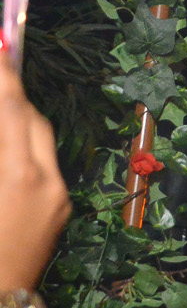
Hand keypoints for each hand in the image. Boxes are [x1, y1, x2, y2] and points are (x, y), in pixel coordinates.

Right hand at [0, 53, 68, 290]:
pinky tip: (2, 149)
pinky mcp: (60, 212)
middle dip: (5, 95)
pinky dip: (21, 148)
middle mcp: (44, 181)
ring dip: (14, 120)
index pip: (9, 107)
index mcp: (14, 174)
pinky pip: (43, 164)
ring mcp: (57, 197)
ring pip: (39, 139)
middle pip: (28, 117)